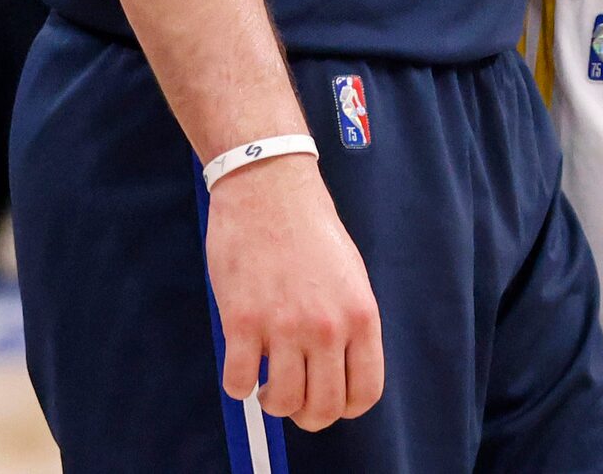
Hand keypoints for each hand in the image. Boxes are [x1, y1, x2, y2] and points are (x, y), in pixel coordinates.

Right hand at [205, 155, 384, 431]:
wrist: (269, 187)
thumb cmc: (308, 228)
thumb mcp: (349, 276)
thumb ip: (348, 325)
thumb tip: (337, 370)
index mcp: (361, 316)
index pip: (365, 394)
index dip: (343, 407)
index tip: (325, 397)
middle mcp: (328, 327)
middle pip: (323, 408)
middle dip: (306, 414)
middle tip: (291, 395)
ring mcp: (285, 326)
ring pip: (282, 402)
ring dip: (271, 401)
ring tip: (265, 381)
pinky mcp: (244, 320)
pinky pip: (238, 382)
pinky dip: (237, 383)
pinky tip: (241, 362)